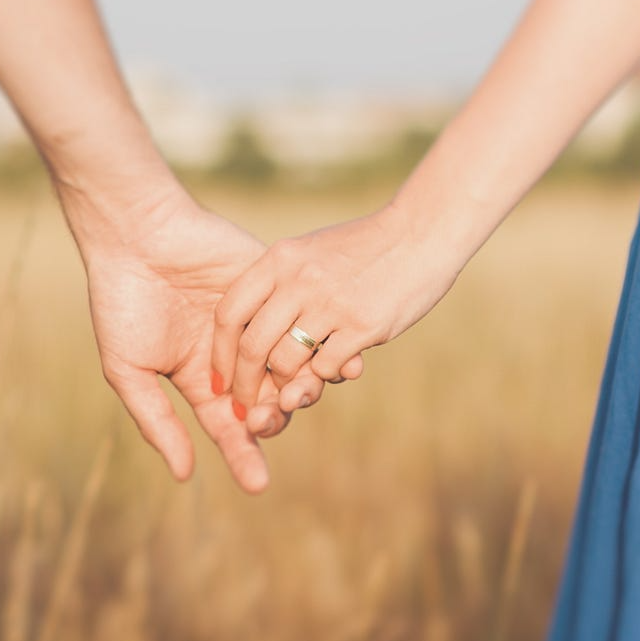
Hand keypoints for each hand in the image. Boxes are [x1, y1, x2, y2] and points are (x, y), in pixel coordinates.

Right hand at [76, 188, 322, 492]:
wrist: (136, 233)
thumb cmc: (122, 302)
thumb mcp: (129, 369)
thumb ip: (158, 421)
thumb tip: (186, 475)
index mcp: (201, 378)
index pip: (231, 427)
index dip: (244, 455)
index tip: (258, 485)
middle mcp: (236, 355)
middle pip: (270, 402)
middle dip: (274, 419)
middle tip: (271, 421)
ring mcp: (259, 321)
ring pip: (295, 366)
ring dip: (305, 388)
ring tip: (305, 397)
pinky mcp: (276, 289)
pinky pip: (307, 322)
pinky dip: (324, 344)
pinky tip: (339, 363)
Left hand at [212, 205, 463, 435]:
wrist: (420, 233)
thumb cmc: (363, 246)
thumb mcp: (309, 251)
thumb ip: (279, 282)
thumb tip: (247, 328)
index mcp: (280, 259)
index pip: (229, 312)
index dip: (219, 352)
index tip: (219, 377)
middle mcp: (299, 281)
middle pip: (253, 346)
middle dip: (244, 385)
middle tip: (243, 406)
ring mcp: (331, 304)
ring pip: (286, 363)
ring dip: (285, 386)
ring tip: (289, 392)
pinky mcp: (363, 326)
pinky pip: (326, 368)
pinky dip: (324, 376)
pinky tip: (334, 368)